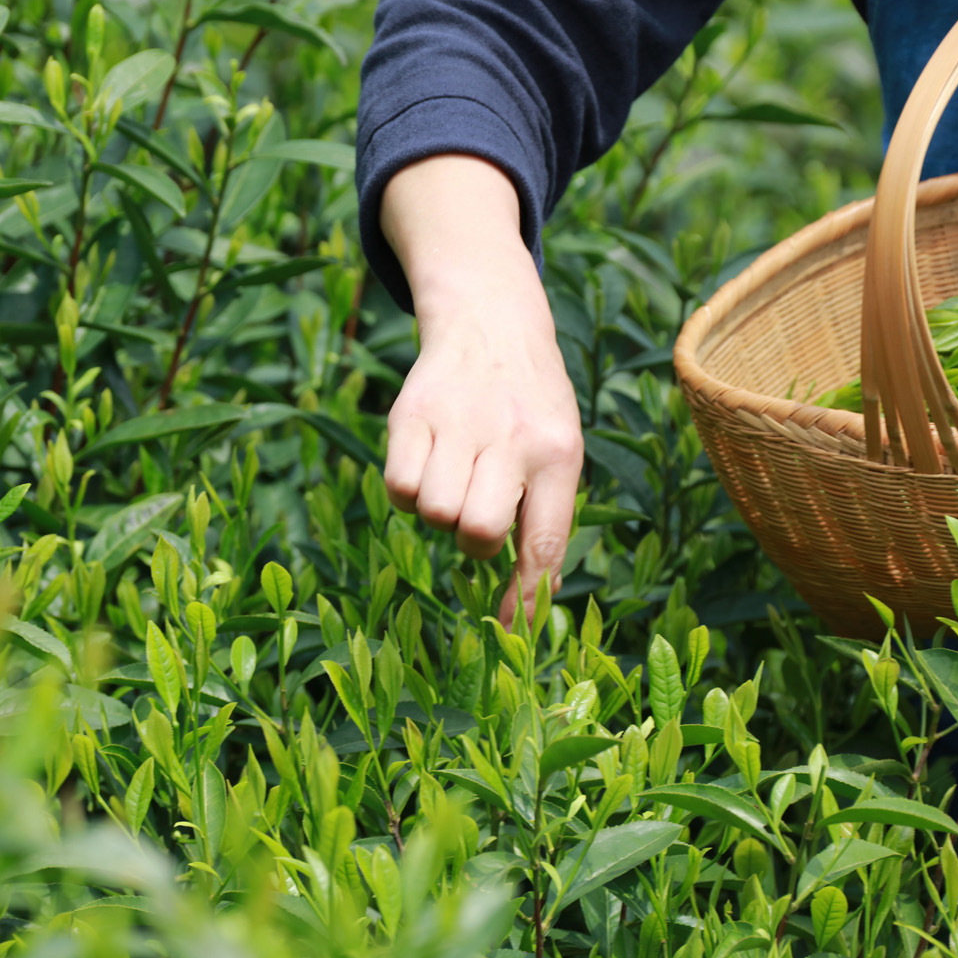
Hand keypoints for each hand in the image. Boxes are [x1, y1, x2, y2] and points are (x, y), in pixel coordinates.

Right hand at [380, 155, 584, 625]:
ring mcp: (459, 422)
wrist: (491, 320)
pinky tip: (427, 462)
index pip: (542, 543)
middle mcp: (511, 437)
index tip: (511, 637)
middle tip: (478, 514)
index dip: (525, 599)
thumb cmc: (531, 407)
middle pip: (475, 532)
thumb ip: (546, 516)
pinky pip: (397, 485)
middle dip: (471, 541)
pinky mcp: (412, 412)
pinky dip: (407, 489)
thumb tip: (536, 595)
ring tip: (455, 476)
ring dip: (438, 511)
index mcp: (558, 454)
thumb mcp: (560, 450)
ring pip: (431, 512)